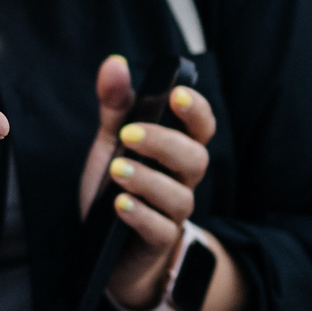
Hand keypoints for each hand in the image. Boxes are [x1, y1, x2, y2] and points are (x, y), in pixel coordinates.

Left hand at [75, 54, 215, 310]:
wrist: (109, 248)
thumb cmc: (119, 186)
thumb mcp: (113, 142)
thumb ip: (115, 105)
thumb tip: (114, 62)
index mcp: (178, 151)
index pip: (201, 127)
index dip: (196, 109)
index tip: (177, 94)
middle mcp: (183, 181)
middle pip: (196, 159)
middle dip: (165, 143)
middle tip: (129, 134)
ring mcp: (173, 213)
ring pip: (180, 196)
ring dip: (149, 180)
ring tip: (117, 170)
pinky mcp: (157, 242)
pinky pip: (161, 230)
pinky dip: (141, 215)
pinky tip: (119, 205)